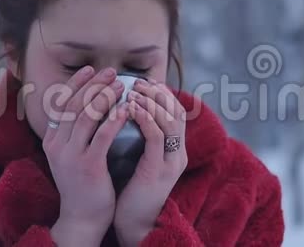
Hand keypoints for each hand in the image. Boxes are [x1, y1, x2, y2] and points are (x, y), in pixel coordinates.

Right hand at [43, 66, 126, 245]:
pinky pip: (101, 137)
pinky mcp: (88, 166)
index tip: (91, 69)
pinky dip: (113, 120)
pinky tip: (126, 109)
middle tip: (112, 72)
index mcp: (52, 140)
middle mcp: (57, 145)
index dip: (76, 83)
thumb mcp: (72, 154)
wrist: (82, 216)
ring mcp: (70, 156)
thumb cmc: (84, 182)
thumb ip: (77, 131)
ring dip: (104, 97)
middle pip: (73, 104)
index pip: (60, 102)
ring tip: (121, 86)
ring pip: (85, 116)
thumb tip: (92, 102)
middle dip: (93, 84)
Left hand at [114, 79, 187, 245]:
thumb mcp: (139, 160)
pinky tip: (130, 108)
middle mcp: (178, 154)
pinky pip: (156, 137)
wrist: (133, 222)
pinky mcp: (158, 170)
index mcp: (175, 150)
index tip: (146, 81)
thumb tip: (126, 112)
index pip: (177, 113)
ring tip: (133, 90)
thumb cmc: (129, 189)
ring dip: (152, 102)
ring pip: (169, 121)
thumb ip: (139, 139)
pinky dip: (144, 118)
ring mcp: (171, 162)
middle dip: (159, 93)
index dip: (164, 94)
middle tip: (139, 81)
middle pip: (177, 113)